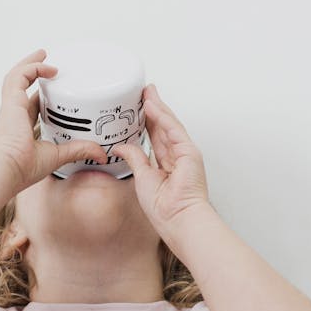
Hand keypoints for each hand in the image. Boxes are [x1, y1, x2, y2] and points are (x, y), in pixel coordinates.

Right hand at [0, 48, 107, 190]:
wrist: (8, 169)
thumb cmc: (24, 168)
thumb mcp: (57, 155)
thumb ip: (78, 150)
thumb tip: (101, 154)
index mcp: (20, 128)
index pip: (30, 107)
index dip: (39, 98)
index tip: (52, 92)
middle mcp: (13, 115)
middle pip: (19, 87)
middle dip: (31, 73)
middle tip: (46, 64)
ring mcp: (10, 106)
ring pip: (16, 77)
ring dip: (30, 64)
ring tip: (43, 54)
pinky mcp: (11, 101)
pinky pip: (20, 76)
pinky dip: (33, 68)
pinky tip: (49, 66)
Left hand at [116, 84, 210, 236]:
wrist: (178, 219)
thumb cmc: (165, 209)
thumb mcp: (142, 178)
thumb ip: (134, 158)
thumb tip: (120, 147)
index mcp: (167, 164)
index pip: (155, 136)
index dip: (147, 121)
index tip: (139, 107)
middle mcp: (177, 156)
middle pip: (162, 126)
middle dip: (153, 108)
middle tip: (144, 91)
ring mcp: (185, 153)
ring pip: (168, 124)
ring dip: (157, 107)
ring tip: (146, 92)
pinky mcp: (189, 152)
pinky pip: (172, 129)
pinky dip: (162, 116)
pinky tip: (151, 105)